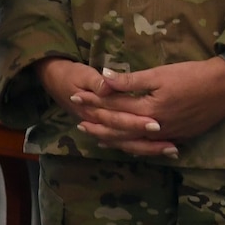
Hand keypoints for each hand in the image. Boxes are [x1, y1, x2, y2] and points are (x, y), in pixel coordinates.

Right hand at [35, 56, 174, 157]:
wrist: (51, 77)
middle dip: (149, 143)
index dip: (138, 123)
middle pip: (126, 138)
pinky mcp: (104, 127)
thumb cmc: (68, 74)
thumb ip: (97, 82)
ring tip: (172, 150)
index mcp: (94, 111)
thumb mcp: (82, 74)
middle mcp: (100, 124)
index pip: (119, 120)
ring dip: (148, 148)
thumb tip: (107, 85)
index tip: (157, 124)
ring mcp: (101, 128)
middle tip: (173, 146)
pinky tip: (152, 147)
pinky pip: (122, 142)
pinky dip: (138, 146)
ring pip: (126, 144)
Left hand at [76, 58, 224, 155]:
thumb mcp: (160, 74)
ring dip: (115, 140)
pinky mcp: (179, 137)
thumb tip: (103, 78)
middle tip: (79, 123)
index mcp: (149, 109)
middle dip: (99, 125)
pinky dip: (137, 147)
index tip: (76, 97)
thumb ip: (131, 80)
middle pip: (120, 129)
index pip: (114, 107)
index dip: (94, 102)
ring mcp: (168, 135)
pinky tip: (129, 145)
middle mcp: (156, 127)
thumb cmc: (193, 75)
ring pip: (135, 143)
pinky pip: (152, 147)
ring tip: (98, 138)